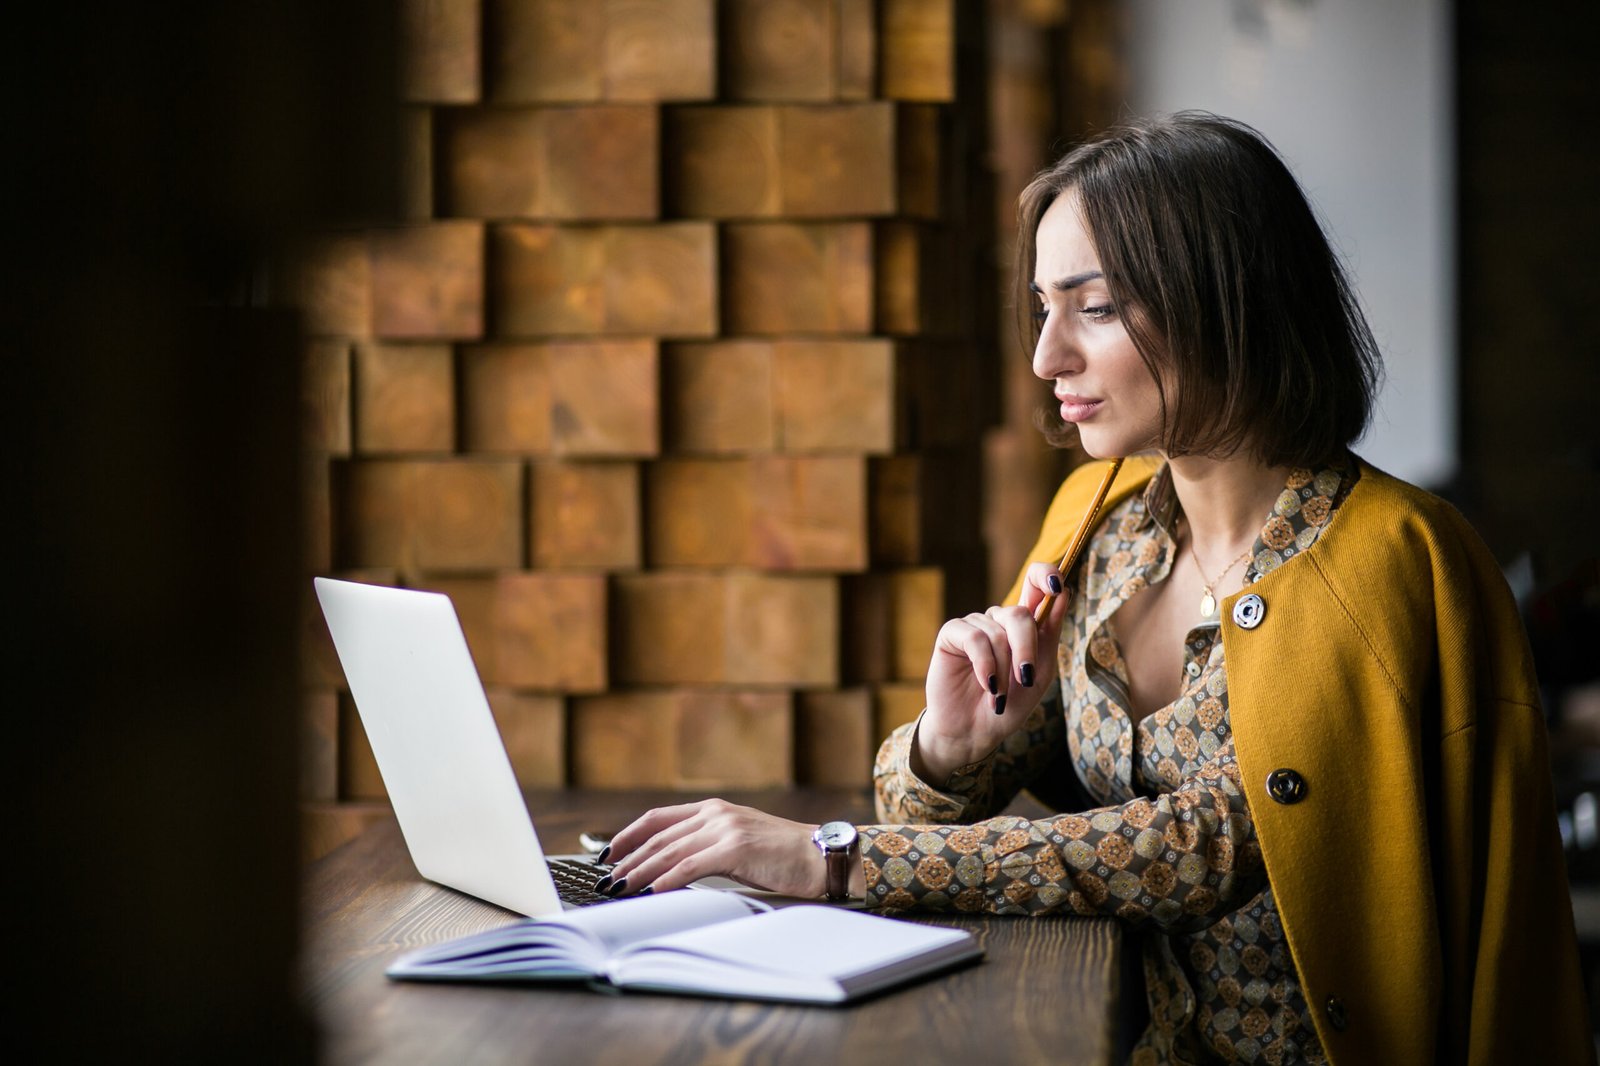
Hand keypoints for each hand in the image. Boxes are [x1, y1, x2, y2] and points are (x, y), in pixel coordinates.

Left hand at [602, 798, 825, 897]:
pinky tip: (650, 892)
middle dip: (627, 859)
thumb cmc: (782, 857)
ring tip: (619, 888)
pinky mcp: (735, 848)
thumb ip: (708, 848)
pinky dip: (665, 880)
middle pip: (658, 837)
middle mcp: (715, 813)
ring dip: (639, 872)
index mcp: (714, 810)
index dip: (628, 835)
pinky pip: (690, 866)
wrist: (820, 856)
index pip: (658, 819)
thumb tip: (670, 871)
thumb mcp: (739, 844)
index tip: (607, 853)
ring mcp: (725, 828)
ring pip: (669, 851)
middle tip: (605, 879)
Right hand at [916, 562, 1070, 784]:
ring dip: (1003, 669)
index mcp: (1024, 626)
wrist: (975, 732)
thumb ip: (1049, 634)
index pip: (1035, 583)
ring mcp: (974, 625)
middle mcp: (998, 620)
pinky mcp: (952, 635)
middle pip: (1018, 613)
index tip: (1058, 585)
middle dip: (1026, 649)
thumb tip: (1064, 592)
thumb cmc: (1009, 705)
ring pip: (997, 631)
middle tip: (1025, 680)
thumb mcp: (1039, 673)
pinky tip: (988, 686)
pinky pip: (974, 638)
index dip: (1046, 575)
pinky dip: (986, 665)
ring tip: (998, 695)